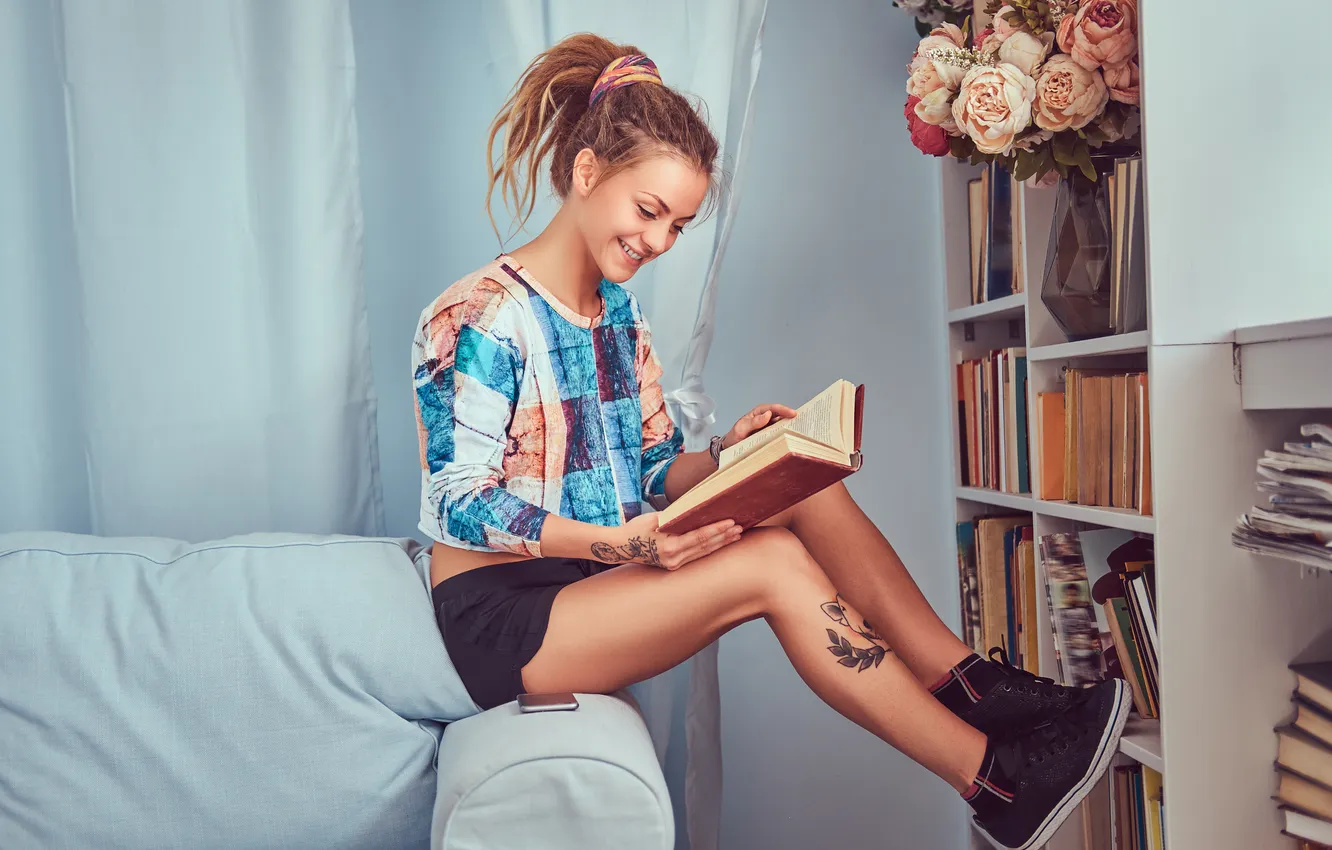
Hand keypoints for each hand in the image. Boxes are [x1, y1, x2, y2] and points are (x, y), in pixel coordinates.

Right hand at [590, 513, 742, 570]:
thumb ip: (676, 516)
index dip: (717, 530)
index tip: (731, 522)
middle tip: (740, 527)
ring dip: (721, 544)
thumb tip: (696, 509)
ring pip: (703, 553)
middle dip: (724, 537)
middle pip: (705, 547)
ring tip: (736, 535)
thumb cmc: (635, 528)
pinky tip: (720, 542)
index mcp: (668, 547)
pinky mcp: (674, 566)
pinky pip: (696, 557)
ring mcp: (674, 565)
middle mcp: (673, 559)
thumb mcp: (654, 518)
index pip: (699, 537)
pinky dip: (709, 548)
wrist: (620, 547)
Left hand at [723, 403, 798, 448]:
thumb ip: (753, 422)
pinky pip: (780, 434)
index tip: (793, 414)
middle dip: (792, 418)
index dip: (784, 410)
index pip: (774, 409)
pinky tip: (793, 439)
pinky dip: (787, 435)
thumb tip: (768, 414)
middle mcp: (766, 418)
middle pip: (781, 416)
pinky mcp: (771, 436)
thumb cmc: (734, 436)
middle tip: (803, 421)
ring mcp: (769, 428)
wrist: (730, 447)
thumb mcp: (741, 429)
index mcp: (759, 413)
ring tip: (802, 430)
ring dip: (791, 427)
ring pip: (783, 425)